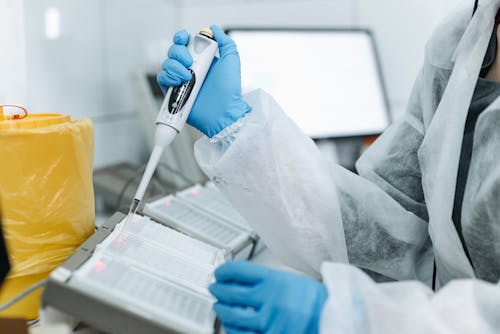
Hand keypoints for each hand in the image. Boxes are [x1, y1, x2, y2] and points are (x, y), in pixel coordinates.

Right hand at [157, 25, 250, 137]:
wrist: (223, 112)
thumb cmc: (229, 89)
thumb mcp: (231, 60)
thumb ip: (225, 41)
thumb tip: (213, 28)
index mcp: (201, 59)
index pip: (185, 43)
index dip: (180, 38)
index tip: (184, 38)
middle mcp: (190, 69)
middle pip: (173, 51)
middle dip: (178, 52)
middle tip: (189, 62)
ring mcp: (181, 81)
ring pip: (166, 63)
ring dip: (174, 66)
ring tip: (187, 76)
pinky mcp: (173, 93)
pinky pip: (162, 78)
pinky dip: (168, 77)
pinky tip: (180, 82)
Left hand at [209, 261, 327, 333]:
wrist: (334, 317)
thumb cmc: (315, 300)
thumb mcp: (291, 280)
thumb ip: (268, 280)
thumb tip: (240, 280)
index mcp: (275, 280)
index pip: (239, 271)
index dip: (224, 271)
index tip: (219, 273)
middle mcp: (271, 298)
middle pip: (232, 292)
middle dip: (219, 290)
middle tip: (215, 288)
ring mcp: (270, 320)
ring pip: (234, 315)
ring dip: (222, 310)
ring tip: (220, 307)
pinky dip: (232, 330)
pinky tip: (230, 325)